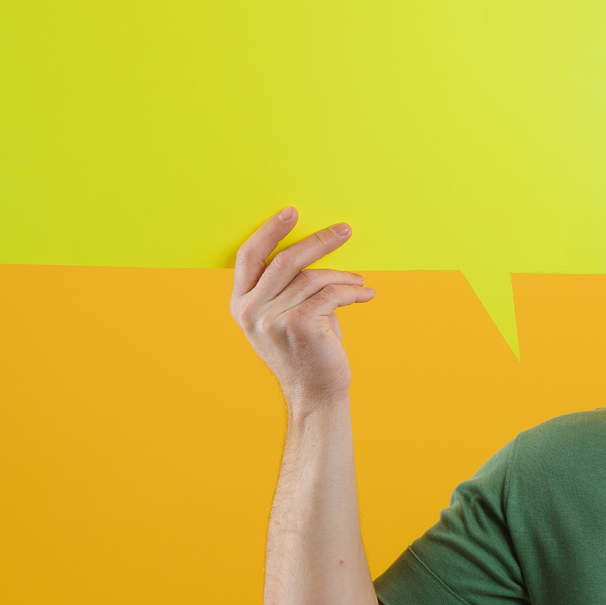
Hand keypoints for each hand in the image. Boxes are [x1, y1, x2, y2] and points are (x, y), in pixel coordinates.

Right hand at [230, 208, 374, 408]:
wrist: (315, 392)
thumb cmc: (305, 349)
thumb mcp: (283, 314)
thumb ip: (287, 285)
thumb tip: (314, 247)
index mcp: (240, 303)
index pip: (248, 255)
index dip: (269, 231)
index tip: (291, 212)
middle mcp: (249, 310)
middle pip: (285, 259)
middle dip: (318, 241)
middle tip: (344, 230)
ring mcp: (271, 318)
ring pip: (313, 277)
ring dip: (343, 275)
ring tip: (359, 280)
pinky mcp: (298, 324)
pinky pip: (331, 294)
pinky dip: (352, 291)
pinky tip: (365, 294)